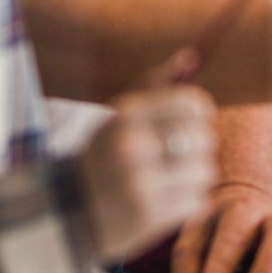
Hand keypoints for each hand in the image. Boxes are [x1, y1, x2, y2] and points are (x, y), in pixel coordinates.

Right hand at [77, 85, 217, 260]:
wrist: (66, 212)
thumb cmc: (103, 156)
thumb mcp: (119, 116)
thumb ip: (156, 85)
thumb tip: (191, 56)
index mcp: (126, 115)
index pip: (193, 104)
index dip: (200, 115)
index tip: (190, 124)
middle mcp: (132, 146)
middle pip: (205, 137)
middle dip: (199, 148)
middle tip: (179, 156)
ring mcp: (140, 183)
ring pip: (205, 171)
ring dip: (194, 177)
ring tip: (170, 180)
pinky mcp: (149, 215)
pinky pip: (197, 201)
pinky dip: (188, 203)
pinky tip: (165, 200)